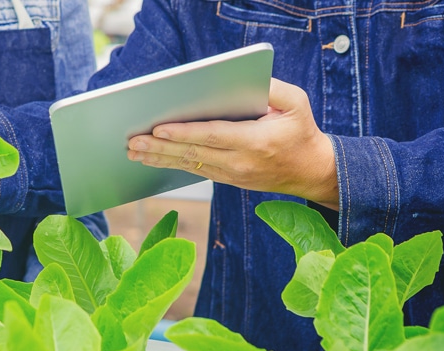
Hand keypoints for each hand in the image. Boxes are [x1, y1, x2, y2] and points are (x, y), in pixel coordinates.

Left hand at [126, 78, 338, 209]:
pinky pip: (194, 170)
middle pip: (193, 153)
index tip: (159, 129)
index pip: (213, 136)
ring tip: (133, 151)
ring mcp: (232, 174)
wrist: (311, 170)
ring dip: (159, 158)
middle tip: (133, 141)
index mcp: (256, 141)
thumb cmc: (301, 131)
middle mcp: (241, 162)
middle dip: (160, 147)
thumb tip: (245, 79)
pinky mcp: (227, 179)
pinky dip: (171, 164)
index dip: (184, 134)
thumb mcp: (297, 104)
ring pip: (189, 164)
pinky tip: (152, 159)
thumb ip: (273, 89)